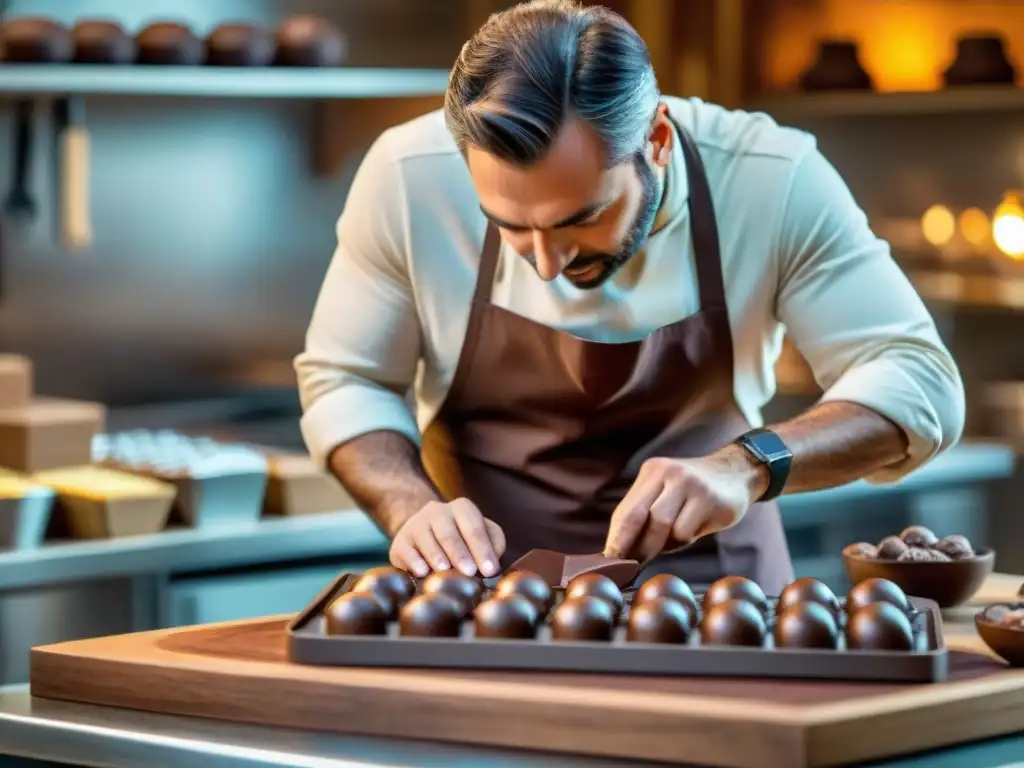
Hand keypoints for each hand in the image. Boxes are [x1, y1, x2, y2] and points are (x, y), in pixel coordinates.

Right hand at [389, 498, 505, 578]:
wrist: (423, 534)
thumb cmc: (461, 539)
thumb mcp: (481, 535)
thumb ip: (493, 543)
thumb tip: (494, 562)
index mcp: (462, 508)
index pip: (473, 526)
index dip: (483, 548)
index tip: (489, 570)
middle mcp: (437, 511)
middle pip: (449, 532)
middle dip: (460, 553)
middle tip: (470, 572)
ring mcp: (416, 525)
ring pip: (426, 539)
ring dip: (437, 556)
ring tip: (445, 571)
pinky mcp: (400, 542)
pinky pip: (406, 550)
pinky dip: (414, 561)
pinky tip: (422, 572)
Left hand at [603, 448, 768, 562]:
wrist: (737, 473)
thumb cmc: (693, 491)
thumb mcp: (666, 491)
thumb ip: (645, 514)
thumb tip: (619, 551)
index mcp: (652, 471)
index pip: (625, 510)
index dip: (616, 539)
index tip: (610, 561)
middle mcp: (669, 472)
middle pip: (639, 517)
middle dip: (633, 546)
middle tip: (631, 566)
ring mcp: (691, 484)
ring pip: (664, 527)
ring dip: (662, 545)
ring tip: (668, 544)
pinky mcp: (710, 500)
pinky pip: (686, 532)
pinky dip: (683, 541)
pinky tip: (692, 532)